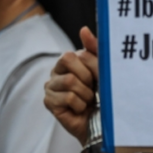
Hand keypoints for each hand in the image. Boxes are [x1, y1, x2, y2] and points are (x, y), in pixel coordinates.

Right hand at [44, 27, 97, 145]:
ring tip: (87, 100)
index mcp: (69, 60)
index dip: (92, 66)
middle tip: (92, 88)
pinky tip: (80, 109)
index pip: (78, 52)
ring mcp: (51, 86)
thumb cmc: (103, 93)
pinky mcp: (49, 101)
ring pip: (69, 80)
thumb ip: (94, 47)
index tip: (98, 77)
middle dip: (86, 77)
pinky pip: (68, 97)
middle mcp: (57, 70)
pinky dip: (80, 105)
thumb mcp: (102, 67)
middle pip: (68, 59)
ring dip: (86, 93)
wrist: (102, 122)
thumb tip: (84, 29)